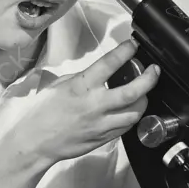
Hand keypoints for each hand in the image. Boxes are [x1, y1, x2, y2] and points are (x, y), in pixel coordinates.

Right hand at [10, 39, 159, 165]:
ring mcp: (101, 124)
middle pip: (132, 92)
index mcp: (82, 86)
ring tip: (145, 92)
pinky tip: (132, 110)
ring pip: (135, 112)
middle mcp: (95, 105)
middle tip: (154, 71)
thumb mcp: (59, 85)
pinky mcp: (103, 138)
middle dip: (149, 79)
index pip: (110, 64)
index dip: (126, 51)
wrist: (34, 142)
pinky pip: (126, 127)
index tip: (133, 46)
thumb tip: (100, 73)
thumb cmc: (42, 112)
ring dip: (144, 100)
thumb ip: (83, 78)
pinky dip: (132, 116)